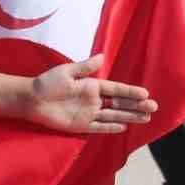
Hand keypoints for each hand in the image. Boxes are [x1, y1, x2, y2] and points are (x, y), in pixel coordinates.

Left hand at [29, 55, 155, 134]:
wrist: (31, 100)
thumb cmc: (47, 84)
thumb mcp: (67, 72)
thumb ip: (85, 67)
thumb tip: (102, 56)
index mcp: (92, 86)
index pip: (116, 89)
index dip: (131, 92)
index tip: (146, 94)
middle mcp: (93, 100)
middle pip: (120, 103)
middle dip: (136, 106)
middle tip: (154, 107)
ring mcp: (89, 114)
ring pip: (114, 115)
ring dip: (130, 116)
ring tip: (147, 118)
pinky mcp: (81, 125)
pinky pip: (100, 127)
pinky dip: (111, 127)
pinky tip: (124, 127)